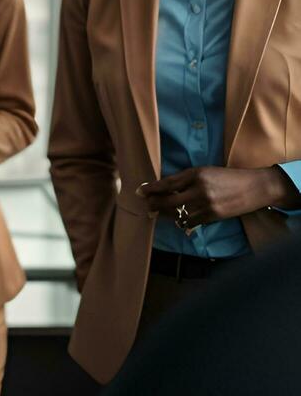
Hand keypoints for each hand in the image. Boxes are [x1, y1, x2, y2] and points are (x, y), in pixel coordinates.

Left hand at [139, 166, 291, 227]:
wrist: (256, 187)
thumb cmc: (229, 177)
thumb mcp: (207, 172)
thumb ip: (188, 180)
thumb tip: (167, 189)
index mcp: (196, 173)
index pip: (168, 183)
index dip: (151, 188)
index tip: (140, 191)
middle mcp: (199, 188)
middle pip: (169, 200)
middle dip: (154, 204)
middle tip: (146, 206)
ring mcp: (207, 203)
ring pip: (178, 213)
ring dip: (167, 215)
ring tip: (159, 214)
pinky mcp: (214, 215)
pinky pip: (191, 222)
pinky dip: (184, 222)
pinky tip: (180, 222)